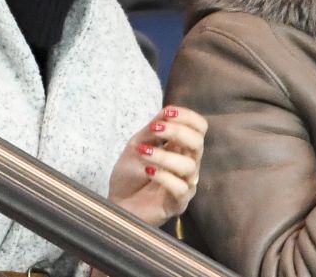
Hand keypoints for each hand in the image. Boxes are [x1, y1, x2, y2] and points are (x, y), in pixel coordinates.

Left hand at [107, 106, 206, 226]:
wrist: (117, 203)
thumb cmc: (129, 175)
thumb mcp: (137, 145)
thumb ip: (152, 130)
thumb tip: (167, 112)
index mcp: (180, 147)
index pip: (199, 127)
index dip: (188, 117)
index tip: (168, 112)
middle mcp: (188, 164)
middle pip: (198, 142)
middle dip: (177, 132)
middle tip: (156, 130)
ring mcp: (185, 184)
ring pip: (188, 165)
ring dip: (164, 155)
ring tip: (143, 153)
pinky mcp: (178, 203)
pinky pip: (180, 188)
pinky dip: (163, 176)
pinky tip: (148, 171)